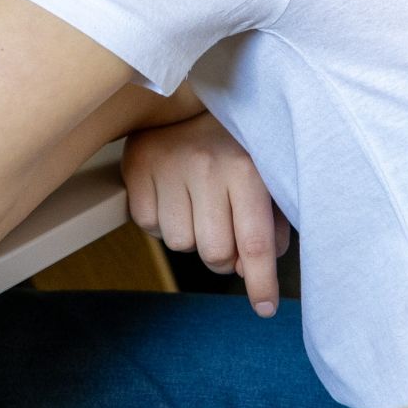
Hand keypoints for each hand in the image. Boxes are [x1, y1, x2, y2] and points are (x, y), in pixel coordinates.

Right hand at [121, 112, 289, 314]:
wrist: (190, 98)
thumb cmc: (235, 146)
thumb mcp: (267, 178)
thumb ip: (270, 226)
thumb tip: (249, 269)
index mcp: (246, 168)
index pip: (254, 243)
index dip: (261, 284)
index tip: (265, 308)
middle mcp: (207, 166)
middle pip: (214, 253)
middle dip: (223, 259)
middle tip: (225, 239)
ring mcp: (168, 165)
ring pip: (179, 244)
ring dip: (191, 237)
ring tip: (196, 207)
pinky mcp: (137, 165)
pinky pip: (148, 224)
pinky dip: (161, 222)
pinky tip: (172, 197)